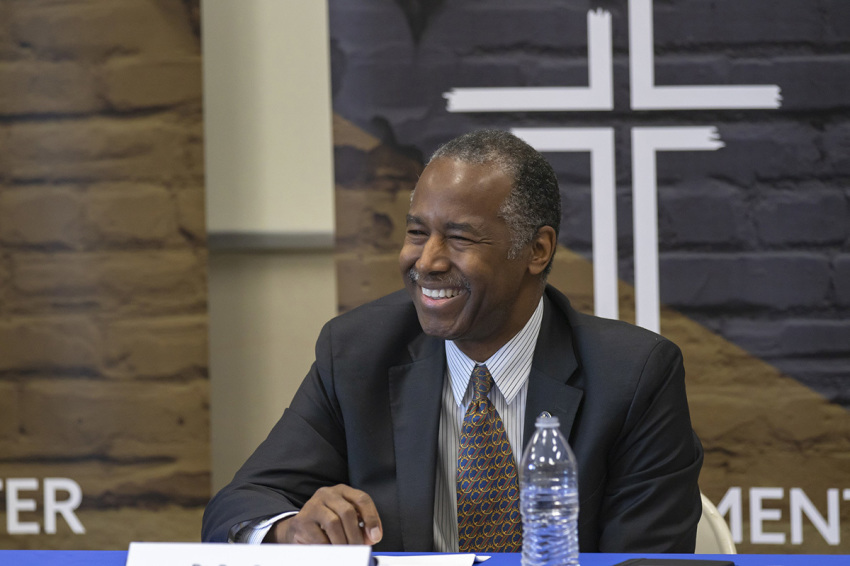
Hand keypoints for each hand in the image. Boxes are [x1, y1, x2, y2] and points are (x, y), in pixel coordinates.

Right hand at [264, 484, 382, 544]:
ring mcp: (313, 505)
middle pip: (347, 512)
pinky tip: (332, 551)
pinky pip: (319, 536)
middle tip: (359, 549)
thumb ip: (361, 526)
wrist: (300, 528)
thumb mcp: (347, 521)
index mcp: (342, 491)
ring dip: (343, 543)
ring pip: (333, 523)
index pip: (362, 499)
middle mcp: (328, 493)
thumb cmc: (328, 524)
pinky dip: (329, 547)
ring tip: (346, 553)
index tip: (376, 536)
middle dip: (356, 535)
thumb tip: (372, 537)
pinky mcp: (302, 520)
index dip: (371, 518)